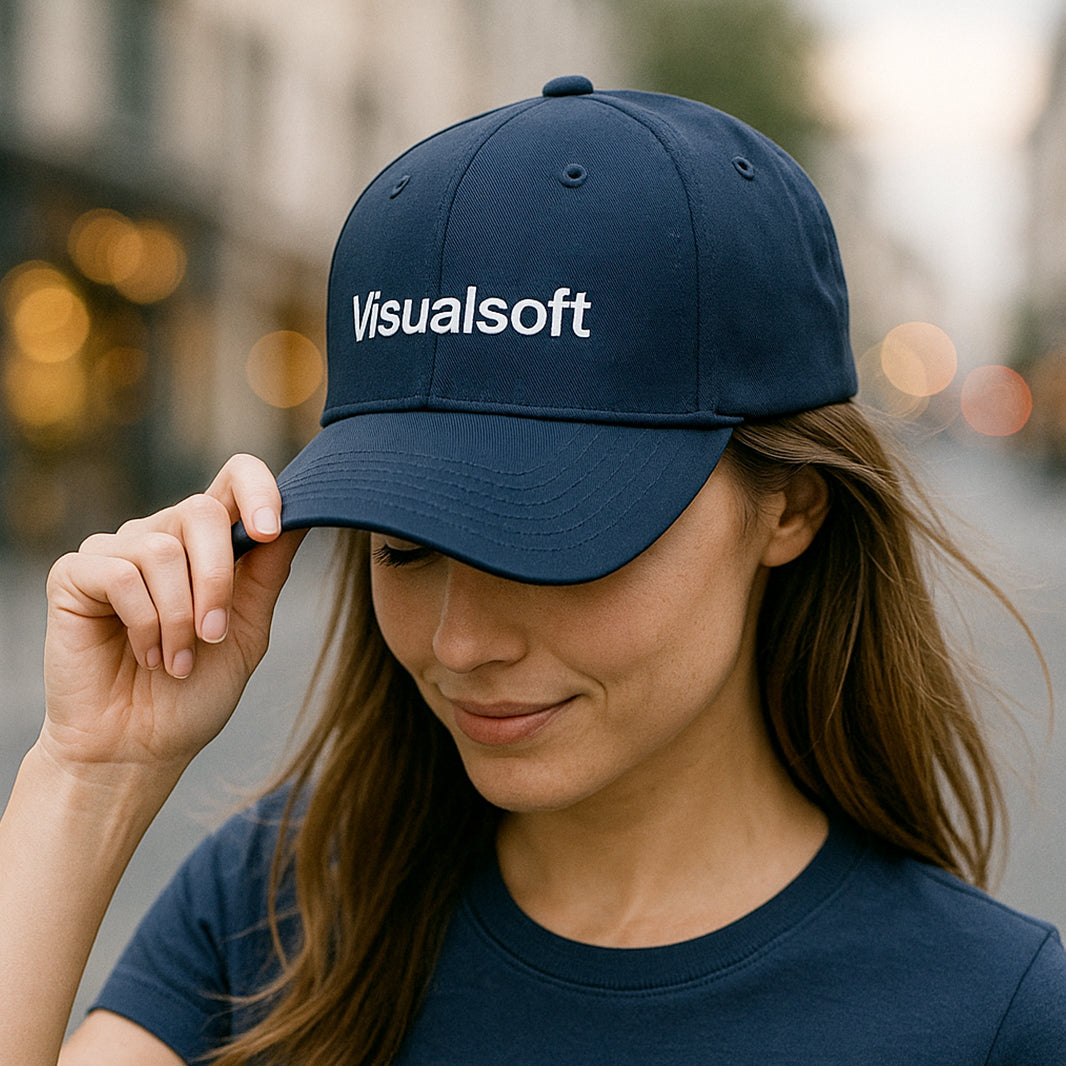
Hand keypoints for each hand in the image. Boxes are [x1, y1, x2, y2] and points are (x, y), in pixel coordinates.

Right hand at [40, 454, 305, 782]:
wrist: (139, 747)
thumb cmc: (194, 691)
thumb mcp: (247, 630)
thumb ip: (267, 573)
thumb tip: (298, 519)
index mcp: (207, 544)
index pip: (234, 479)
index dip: (258, 490)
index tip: (271, 532)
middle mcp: (161, 535)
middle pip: (201, 510)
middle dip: (217, 579)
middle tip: (214, 634)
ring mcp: (115, 551)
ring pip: (162, 549)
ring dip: (179, 616)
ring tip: (176, 659)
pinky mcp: (74, 575)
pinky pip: (121, 574)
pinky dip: (144, 622)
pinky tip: (143, 653)